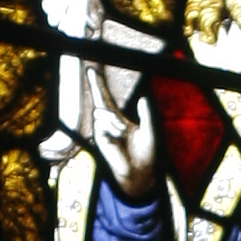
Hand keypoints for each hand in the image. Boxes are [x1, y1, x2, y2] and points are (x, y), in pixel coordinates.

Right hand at [85, 77, 160, 202]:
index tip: (94, 72)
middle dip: (95, 85)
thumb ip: (146, 113)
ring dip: (114, 119)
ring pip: (101, 112)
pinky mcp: (100, 139)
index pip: (107, 99)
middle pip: (99, 100)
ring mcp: (103, 131)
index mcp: (119, 119)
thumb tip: (143, 98)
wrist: (141, 170)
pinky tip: (119, 134)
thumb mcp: (149, 129)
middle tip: (91, 70)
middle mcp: (109, 123)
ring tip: (123, 130)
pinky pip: (101, 124)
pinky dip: (112, 127)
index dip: (101, 86)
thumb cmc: (146, 152)